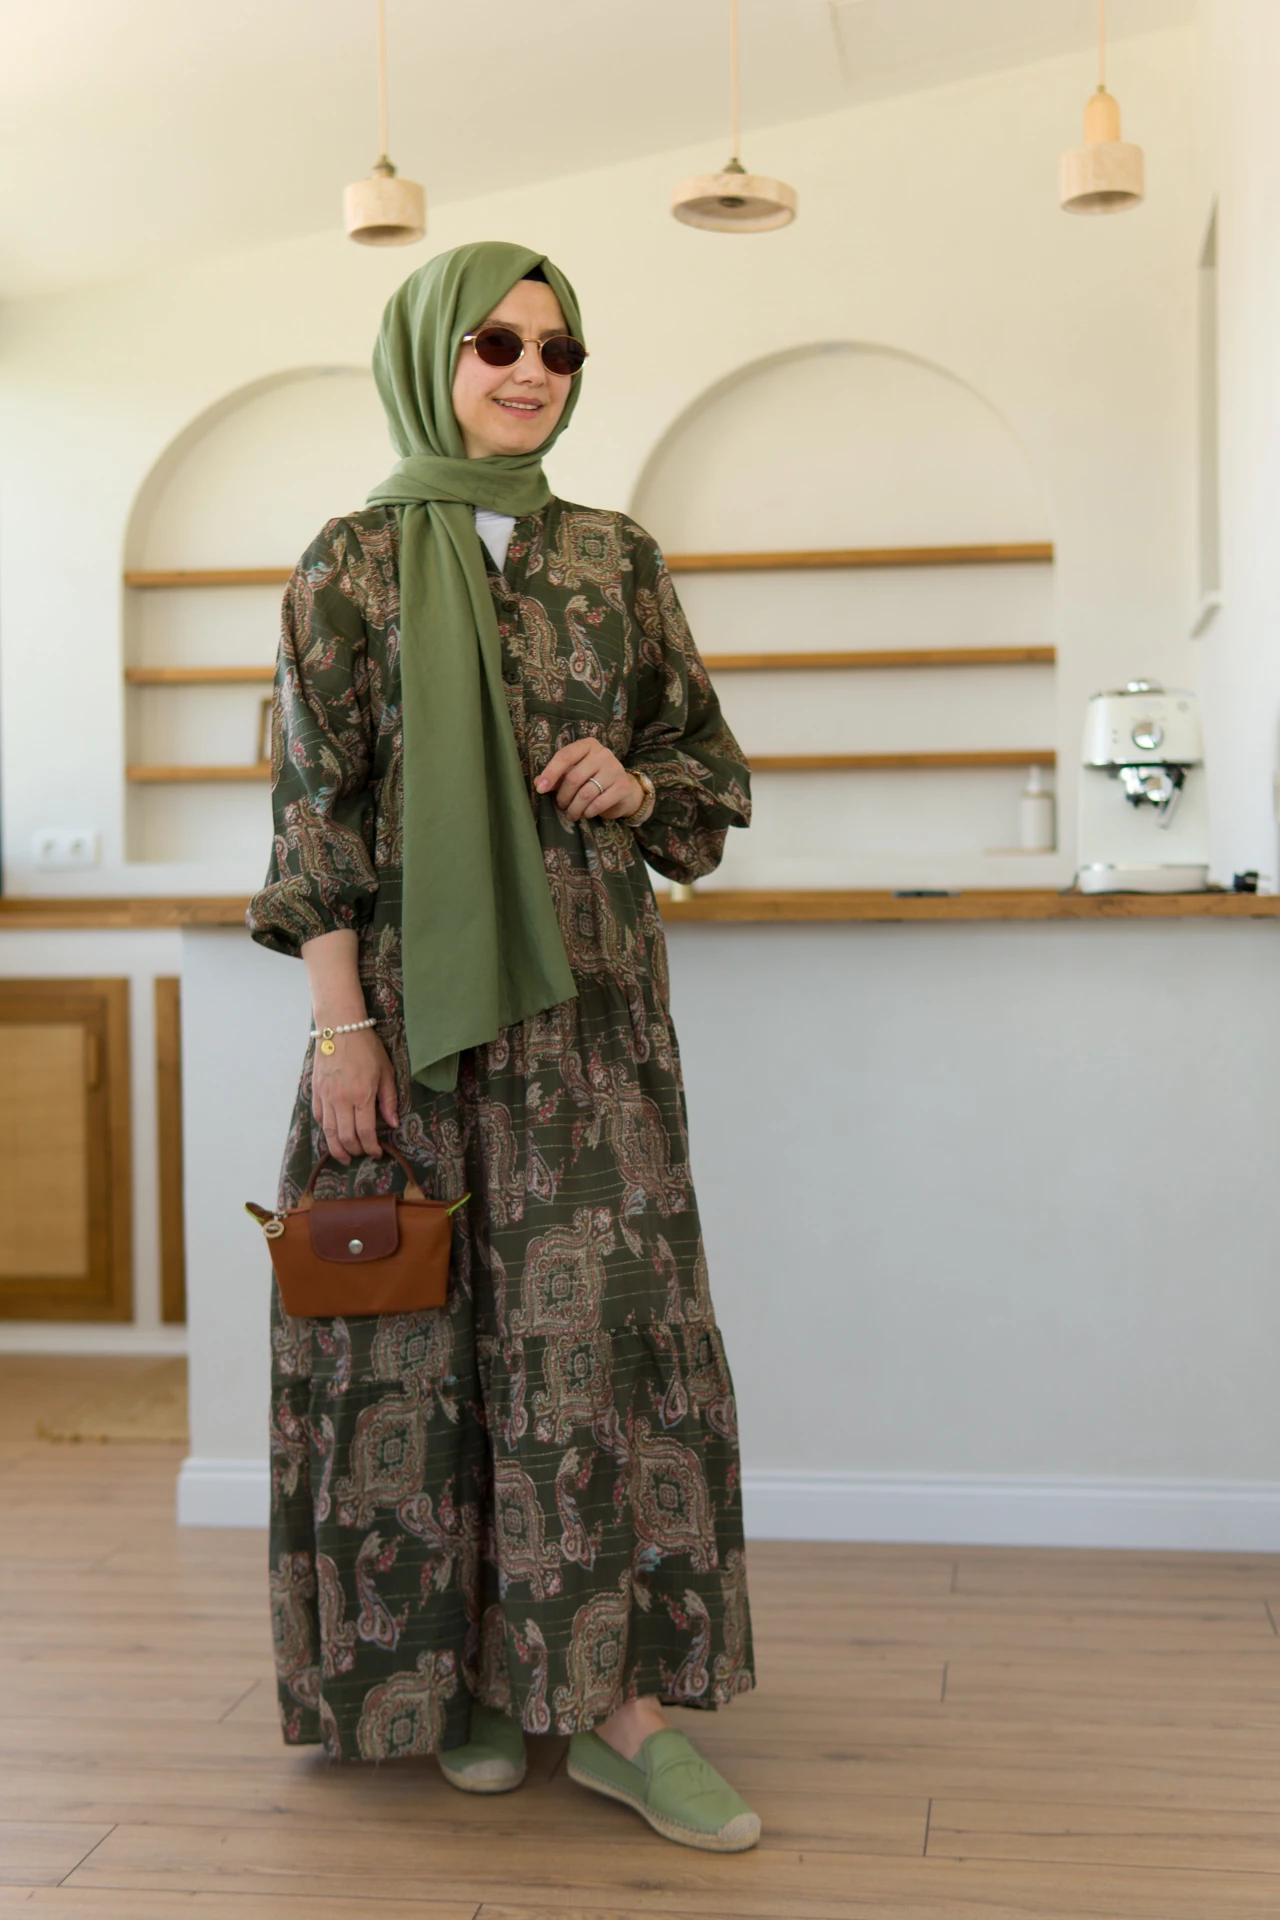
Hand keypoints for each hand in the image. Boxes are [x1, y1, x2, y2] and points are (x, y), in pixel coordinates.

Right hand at [311, 1029, 399, 1165]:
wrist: (340, 1027)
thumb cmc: (366, 1047)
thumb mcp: (386, 1072)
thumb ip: (389, 1100)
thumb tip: (392, 1123)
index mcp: (362, 1095)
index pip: (365, 1132)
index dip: (371, 1147)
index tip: (377, 1153)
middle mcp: (341, 1099)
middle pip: (345, 1137)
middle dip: (355, 1151)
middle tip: (362, 1154)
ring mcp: (326, 1096)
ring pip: (328, 1132)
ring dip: (337, 1148)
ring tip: (344, 1156)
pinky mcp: (316, 1091)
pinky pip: (318, 1117)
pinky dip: (325, 1130)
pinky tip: (333, 1135)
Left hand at [535, 739, 643, 822]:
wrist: (623, 790)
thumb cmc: (593, 779)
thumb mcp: (574, 773)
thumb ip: (557, 777)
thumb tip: (538, 783)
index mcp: (588, 745)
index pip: (565, 756)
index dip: (550, 773)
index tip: (541, 789)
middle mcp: (603, 753)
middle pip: (574, 777)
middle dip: (563, 796)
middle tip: (561, 805)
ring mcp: (615, 769)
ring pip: (585, 793)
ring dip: (574, 808)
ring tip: (571, 813)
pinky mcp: (622, 787)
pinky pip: (598, 804)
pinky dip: (588, 812)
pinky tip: (586, 813)